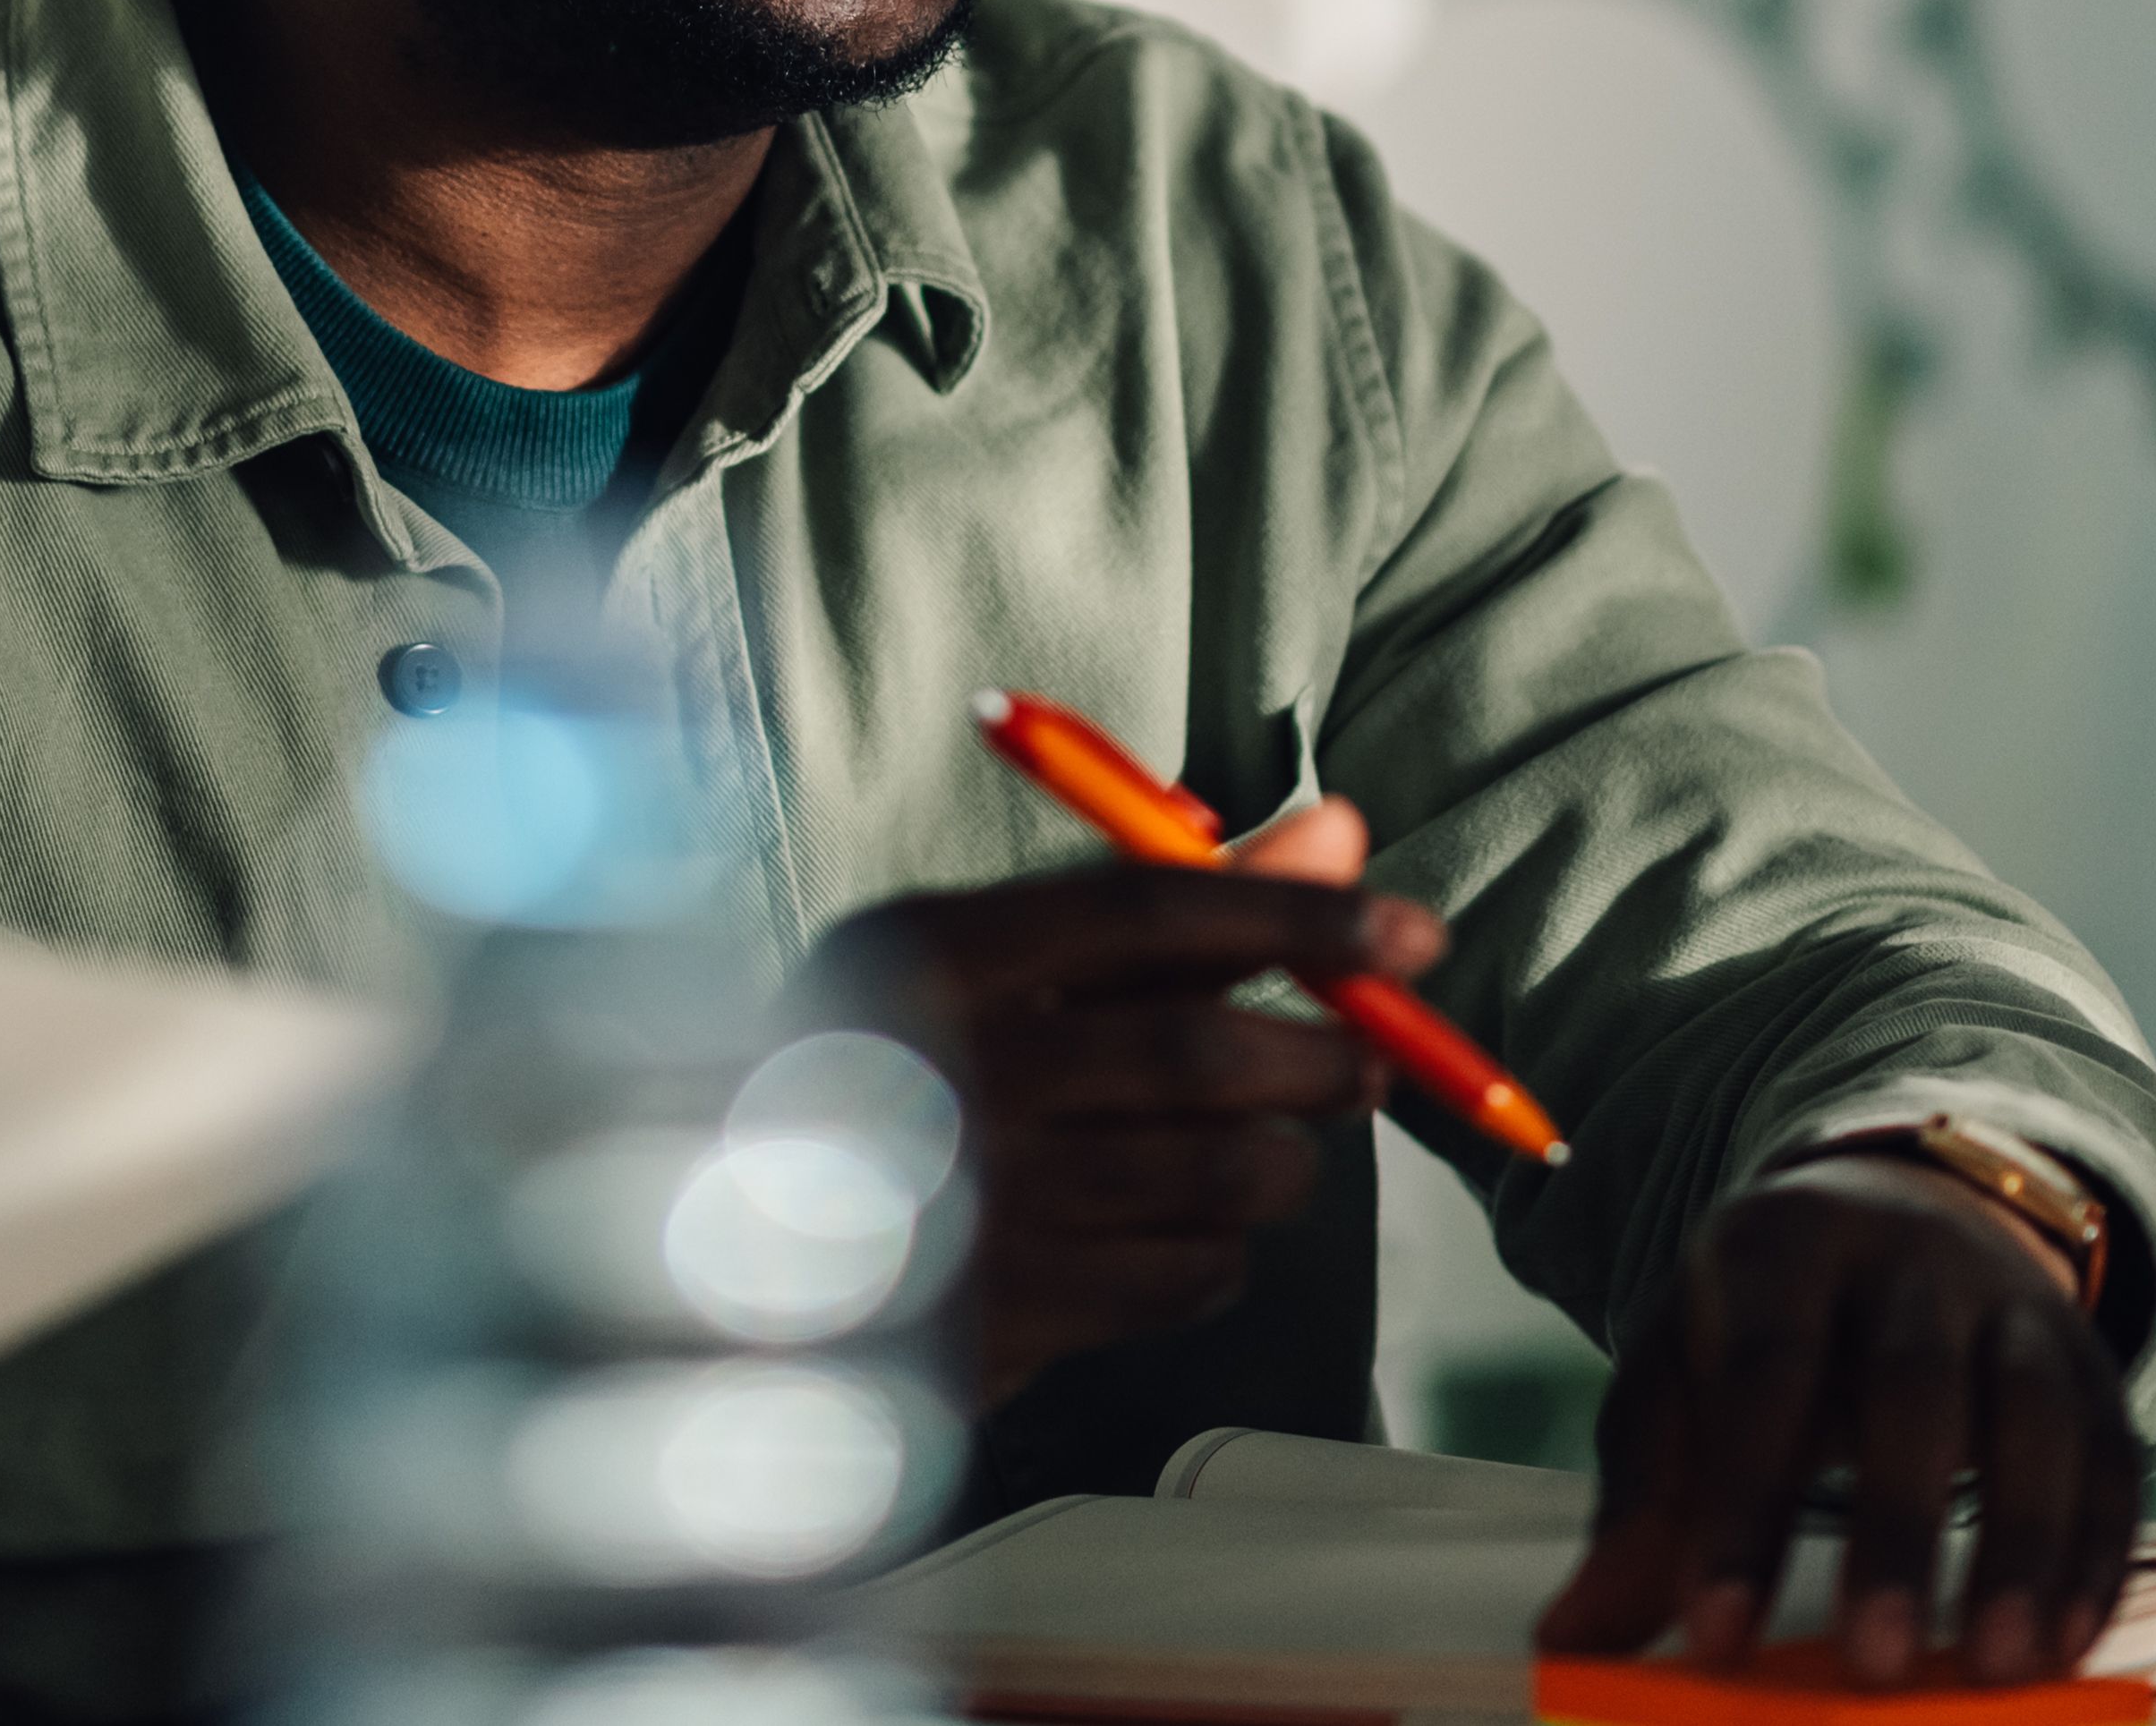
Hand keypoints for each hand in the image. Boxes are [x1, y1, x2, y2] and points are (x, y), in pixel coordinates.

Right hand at [804, 797, 1435, 1404]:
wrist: (747, 1246)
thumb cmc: (904, 1063)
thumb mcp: (1000, 958)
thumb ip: (1174, 898)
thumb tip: (1346, 832)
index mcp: (931, 956)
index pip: (1144, 912)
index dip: (1293, 916)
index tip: (1407, 930)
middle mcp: (948, 1078)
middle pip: (1197, 1053)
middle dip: (1322, 1053)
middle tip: (1368, 1056)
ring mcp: (973, 1212)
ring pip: (1216, 1177)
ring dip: (1284, 1159)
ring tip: (1279, 1143)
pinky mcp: (1003, 1322)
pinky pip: (1186, 1278)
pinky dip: (1226, 1247)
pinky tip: (1191, 1222)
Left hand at [1538, 1155, 2137, 1691]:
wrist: (1900, 1212)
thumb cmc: (1770, 1322)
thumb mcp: (1685, 1374)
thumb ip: (1640, 1504)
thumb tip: (1569, 1641)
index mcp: (1784, 1247)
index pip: (1762, 1375)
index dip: (1741, 1508)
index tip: (1716, 1634)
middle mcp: (1912, 1261)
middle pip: (1913, 1386)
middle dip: (1894, 1531)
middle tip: (1871, 1665)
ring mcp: (2018, 1307)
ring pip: (2037, 1416)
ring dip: (2025, 1548)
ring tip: (1997, 1669)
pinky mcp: (2093, 1370)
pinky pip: (2113, 1461)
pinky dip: (2097, 1556)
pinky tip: (2065, 1645)